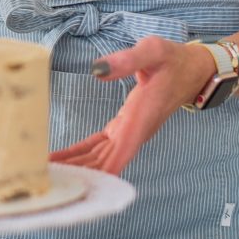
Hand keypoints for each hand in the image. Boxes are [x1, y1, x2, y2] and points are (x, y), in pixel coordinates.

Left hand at [49, 36, 215, 174]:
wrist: (192, 71)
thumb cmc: (173, 60)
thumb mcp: (153, 51)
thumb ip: (127, 60)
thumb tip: (97, 70)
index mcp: (140, 118)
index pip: (119, 153)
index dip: (100, 172)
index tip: (79, 187)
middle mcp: (134, 132)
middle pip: (104, 162)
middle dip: (79, 174)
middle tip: (47, 181)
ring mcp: (128, 132)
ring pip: (99, 158)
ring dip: (76, 167)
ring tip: (46, 174)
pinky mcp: (122, 128)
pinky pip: (98, 146)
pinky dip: (80, 154)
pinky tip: (61, 160)